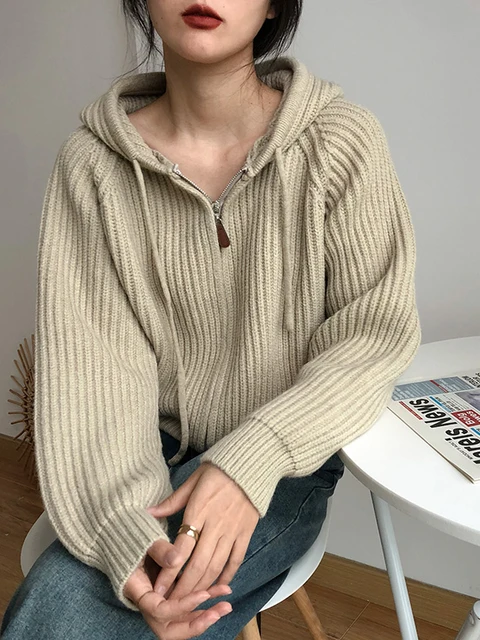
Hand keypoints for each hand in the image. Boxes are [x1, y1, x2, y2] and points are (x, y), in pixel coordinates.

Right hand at [123, 537, 232, 638]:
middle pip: (170, 629)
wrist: (126, 535)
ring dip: (205, 615)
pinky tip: (222, 592)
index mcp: (138, 591)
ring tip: (226, 604)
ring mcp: (161, 600)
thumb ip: (158, 549)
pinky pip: (187, 607)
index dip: (181, 607)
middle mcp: (149, 602)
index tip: (204, 595)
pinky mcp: (171, 594)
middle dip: (195, 624)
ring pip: (182, 620)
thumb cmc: (133, 537)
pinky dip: (204, 603)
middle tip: (218, 612)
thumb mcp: (144, 539)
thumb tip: (176, 559)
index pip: (159, 611)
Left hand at [146, 461, 259, 600]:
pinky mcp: (246, 533)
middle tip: (171, 602)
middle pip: (198, 563)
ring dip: (202, 586)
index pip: (182, 546)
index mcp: (199, 510)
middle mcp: (216, 524)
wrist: (251, 464)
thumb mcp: (192, 481)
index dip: (169, 570)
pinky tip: (218, 586)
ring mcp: (233, 530)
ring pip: (216, 566)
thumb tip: (148, 512)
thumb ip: (172, 501)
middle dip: (183, 587)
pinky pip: (236, 559)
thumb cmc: (218, 471)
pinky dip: (227, 575)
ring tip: (189, 599)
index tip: (159, 587)